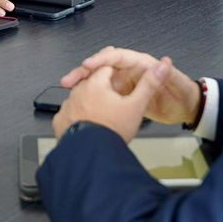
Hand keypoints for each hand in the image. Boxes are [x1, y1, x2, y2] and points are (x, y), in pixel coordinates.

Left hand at [52, 58, 169, 145]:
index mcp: (96, 84)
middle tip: (113, 103)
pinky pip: (69, 114)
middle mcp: (78, 91)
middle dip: (102, 90)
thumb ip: (149, 84)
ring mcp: (67, 106)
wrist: (92, 155)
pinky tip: (88, 125)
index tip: (121, 82)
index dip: (117, 74)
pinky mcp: (60, 121)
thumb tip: (162, 66)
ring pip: (80, 98)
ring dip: (88, 103)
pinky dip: (78, 117)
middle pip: (92, 83)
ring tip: (101, 117)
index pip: (106, 68)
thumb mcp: (136, 106)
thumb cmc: (113, 130)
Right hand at [58, 46, 200, 125]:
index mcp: (141, 64)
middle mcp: (130, 71)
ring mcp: (125, 83)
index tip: (88, 65)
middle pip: (102, 67)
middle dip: (84, 71)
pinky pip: (104, 94)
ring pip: (99, 80)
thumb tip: (164, 62)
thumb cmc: (182, 92)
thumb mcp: (177, 83)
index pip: (117, 57)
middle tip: (69, 80)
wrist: (186, 108)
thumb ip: (168, 74)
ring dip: (84, 84)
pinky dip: (91, 96)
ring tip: (69, 90)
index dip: (101, 60)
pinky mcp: (124, 96)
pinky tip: (80, 102)